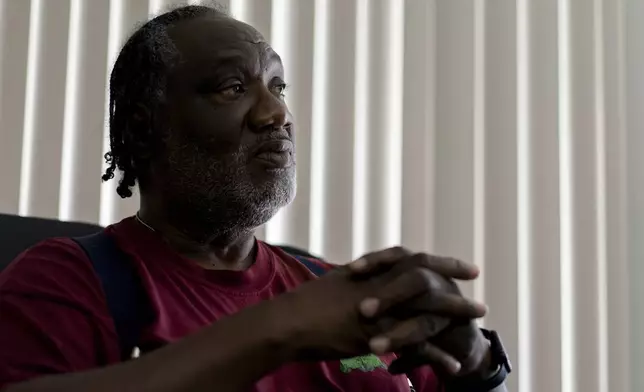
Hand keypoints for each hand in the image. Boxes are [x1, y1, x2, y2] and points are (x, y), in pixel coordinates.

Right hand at [278, 247, 485, 367]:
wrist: (289, 322)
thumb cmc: (306, 304)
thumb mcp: (337, 283)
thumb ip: (360, 280)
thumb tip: (369, 277)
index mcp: (372, 271)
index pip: (413, 258)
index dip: (442, 262)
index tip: (465, 266)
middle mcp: (380, 285)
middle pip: (427, 278)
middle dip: (456, 280)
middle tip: (478, 281)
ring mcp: (381, 309)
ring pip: (427, 308)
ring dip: (456, 313)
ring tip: (480, 319)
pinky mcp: (378, 334)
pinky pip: (415, 345)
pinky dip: (437, 355)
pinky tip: (453, 366)